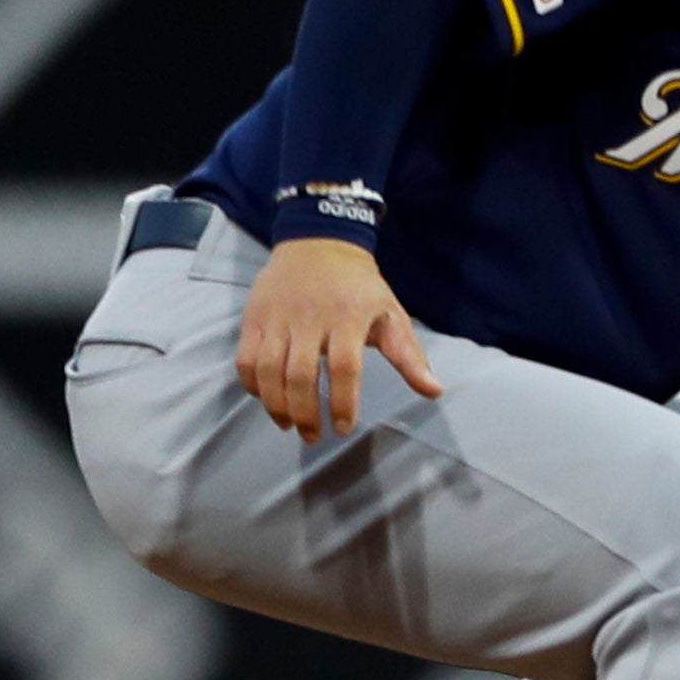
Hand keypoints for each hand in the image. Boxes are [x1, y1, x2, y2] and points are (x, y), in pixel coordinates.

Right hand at [236, 238, 443, 441]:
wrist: (318, 243)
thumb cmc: (360, 287)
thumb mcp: (391, 314)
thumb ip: (409, 355)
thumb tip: (434, 390)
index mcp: (348, 317)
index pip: (344, 368)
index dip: (343, 402)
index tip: (344, 428)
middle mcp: (309, 317)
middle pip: (299, 375)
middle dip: (305, 412)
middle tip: (314, 436)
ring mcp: (277, 317)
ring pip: (267, 370)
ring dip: (276, 405)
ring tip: (289, 425)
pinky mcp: (254, 317)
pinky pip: (245, 359)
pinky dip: (252, 385)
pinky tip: (267, 400)